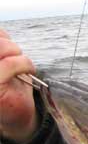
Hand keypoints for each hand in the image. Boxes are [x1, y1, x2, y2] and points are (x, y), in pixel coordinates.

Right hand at [0, 29, 38, 143]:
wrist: (16, 114)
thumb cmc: (9, 83)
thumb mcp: (2, 59)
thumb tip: (1, 30)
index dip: (0, 35)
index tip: (6, 41)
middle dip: (7, 44)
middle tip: (16, 54)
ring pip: (1, 48)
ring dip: (16, 52)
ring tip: (22, 63)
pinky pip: (10, 63)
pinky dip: (24, 63)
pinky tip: (29, 69)